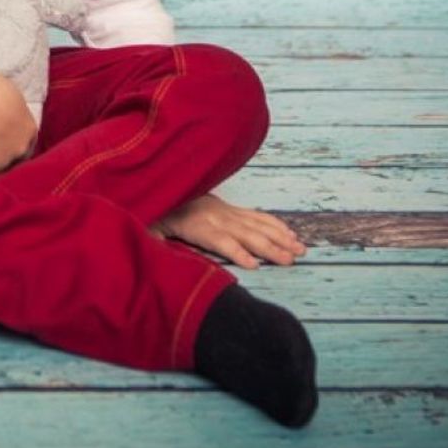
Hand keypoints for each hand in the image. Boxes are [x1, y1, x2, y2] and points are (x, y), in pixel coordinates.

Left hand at [151, 193, 306, 268]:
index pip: (219, 240)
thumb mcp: (148, 230)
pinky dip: (275, 224)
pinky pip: (256, 215)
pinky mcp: (230, 207)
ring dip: (280, 236)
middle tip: (290, 260)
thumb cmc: (153, 213)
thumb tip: (155, 259)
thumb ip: (154, 245)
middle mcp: (214, 215)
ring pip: (256, 224)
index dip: (236, 251)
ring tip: (300, 249)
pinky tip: (290, 234)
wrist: (159, 182)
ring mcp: (224, 209)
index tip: (254, 265)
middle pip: (245, 233)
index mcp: (194, 224)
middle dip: (269, 247)